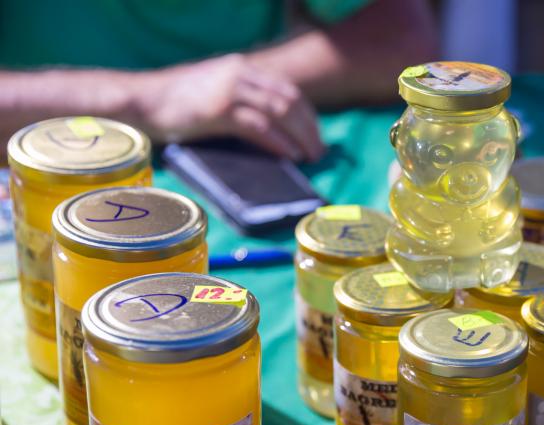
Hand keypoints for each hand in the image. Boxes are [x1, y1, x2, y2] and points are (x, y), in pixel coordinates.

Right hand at [136, 54, 324, 161]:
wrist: (141, 98)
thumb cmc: (176, 103)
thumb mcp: (215, 92)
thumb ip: (242, 102)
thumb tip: (272, 128)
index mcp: (241, 68)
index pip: (287, 89)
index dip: (308, 113)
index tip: (316, 134)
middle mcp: (240, 74)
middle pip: (290, 100)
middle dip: (310, 127)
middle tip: (320, 150)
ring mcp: (229, 90)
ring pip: (280, 112)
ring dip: (301, 136)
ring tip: (310, 156)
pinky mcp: (218, 110)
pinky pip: (259, 127)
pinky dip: (279, 142)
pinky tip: (290, 155)